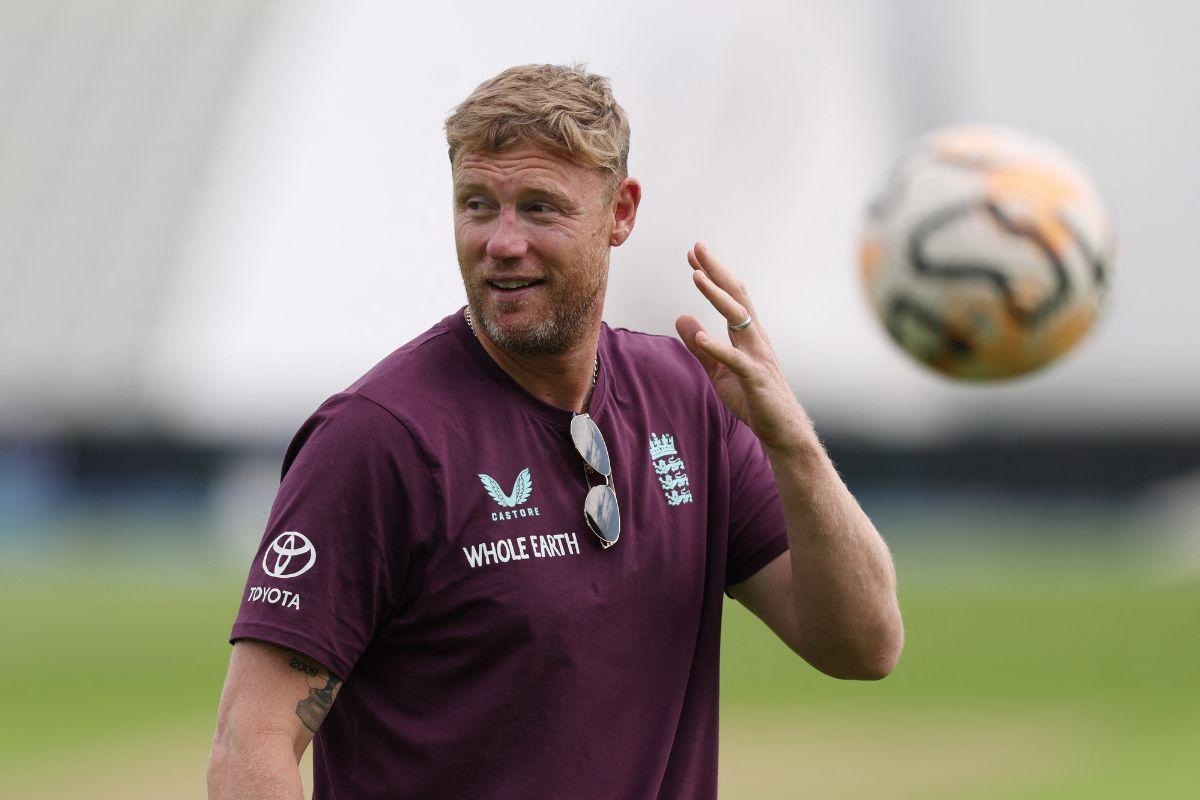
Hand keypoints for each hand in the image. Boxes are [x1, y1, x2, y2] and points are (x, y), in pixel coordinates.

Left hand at [675, 242, 812, 452]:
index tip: (694, 254)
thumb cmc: (753, 399)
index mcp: (747, 335)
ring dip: (716, 296)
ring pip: (738, 318)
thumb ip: (700, 347)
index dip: (712, 274)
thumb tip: (681, 318)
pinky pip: (735, 360)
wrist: (782, 430)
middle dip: (716, 271)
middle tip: (697, 247)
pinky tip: (701, 336)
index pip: (730, 296)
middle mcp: (755, 339)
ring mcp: (758, 357)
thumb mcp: (718, 371)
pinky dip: (718, 347)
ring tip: (696, 276)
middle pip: (736, 296)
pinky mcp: (756, 379)